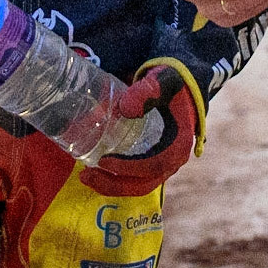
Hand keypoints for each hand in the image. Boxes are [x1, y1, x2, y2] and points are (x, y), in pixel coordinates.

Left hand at [79, 67, 199, 196]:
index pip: (153, 165)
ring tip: (85, 175)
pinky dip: (116, 178)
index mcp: (178, 145)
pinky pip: (136, 178)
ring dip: (112, 185)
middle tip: (85, 175)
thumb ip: (147, 91)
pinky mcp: (154, 162)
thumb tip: (125, 110)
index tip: (103, 161)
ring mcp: (163, 164)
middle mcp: (173, 160)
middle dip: (113, 184)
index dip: (128, 167)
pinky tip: (96, 169)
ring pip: (138, 185)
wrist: (181, 88)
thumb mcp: (162, 82)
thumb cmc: (171, 85)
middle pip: (143, 184)